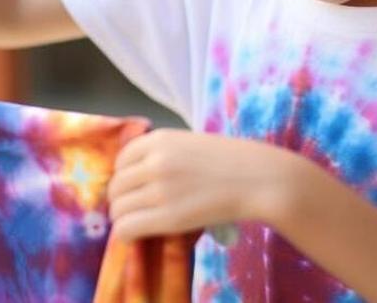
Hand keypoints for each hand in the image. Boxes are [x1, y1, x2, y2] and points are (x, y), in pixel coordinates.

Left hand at [106, 128, 295, 241]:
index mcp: (159, 139)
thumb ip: (165, 154)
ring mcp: (159, 189)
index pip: (121, 160)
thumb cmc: (234, 160)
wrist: (260, 178)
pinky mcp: (167, 217)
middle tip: (137, 210)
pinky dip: (126, 235)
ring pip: (118, 209)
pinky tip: (137, 237)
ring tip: (139, 224)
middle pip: (116, 187)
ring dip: (124, 219)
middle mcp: (153, 162)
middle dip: (122, 201)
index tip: (135, 189)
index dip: (125, 177)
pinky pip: (127, 228)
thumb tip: (139, 174)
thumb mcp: (192, 143)